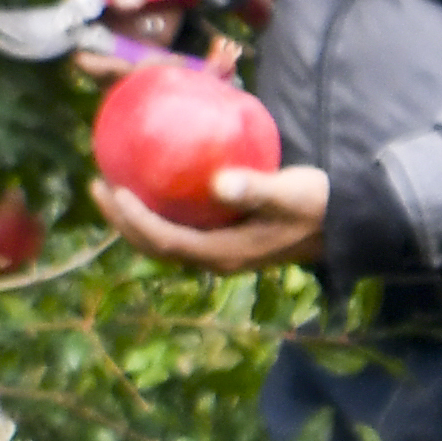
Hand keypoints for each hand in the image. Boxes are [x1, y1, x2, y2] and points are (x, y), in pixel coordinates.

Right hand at [75, 0, 189, 68]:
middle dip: (128, 76)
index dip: (98, 64)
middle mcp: (98, 36)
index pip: (80, 49)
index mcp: (83, 14)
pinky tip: (185, 65)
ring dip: (150, 77)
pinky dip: (167, 73)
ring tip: (175, 63)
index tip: (123, 65)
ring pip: (128, 78)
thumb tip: (127, 2)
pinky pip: (151, 72)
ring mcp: (122, 47)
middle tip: (157, 64)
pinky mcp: (146, 52)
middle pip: (104, 72)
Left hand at [98, 161, 328, 275]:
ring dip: (134, 219)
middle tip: (97, 185)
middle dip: (121, 221)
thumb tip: (219, 182)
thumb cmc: (318, 205)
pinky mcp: (225, 239)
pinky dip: (157, 212)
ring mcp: (219, 251)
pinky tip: (151, 185)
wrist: (344, 224)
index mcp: (225, 253)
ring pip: (163, 241)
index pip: (166, 241)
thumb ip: (256, 188)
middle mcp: (216, 258)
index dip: (135, 219)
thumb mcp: (292, 192)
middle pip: (154, 246)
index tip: (115, 189)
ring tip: (112, 187)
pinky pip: (179, 229)